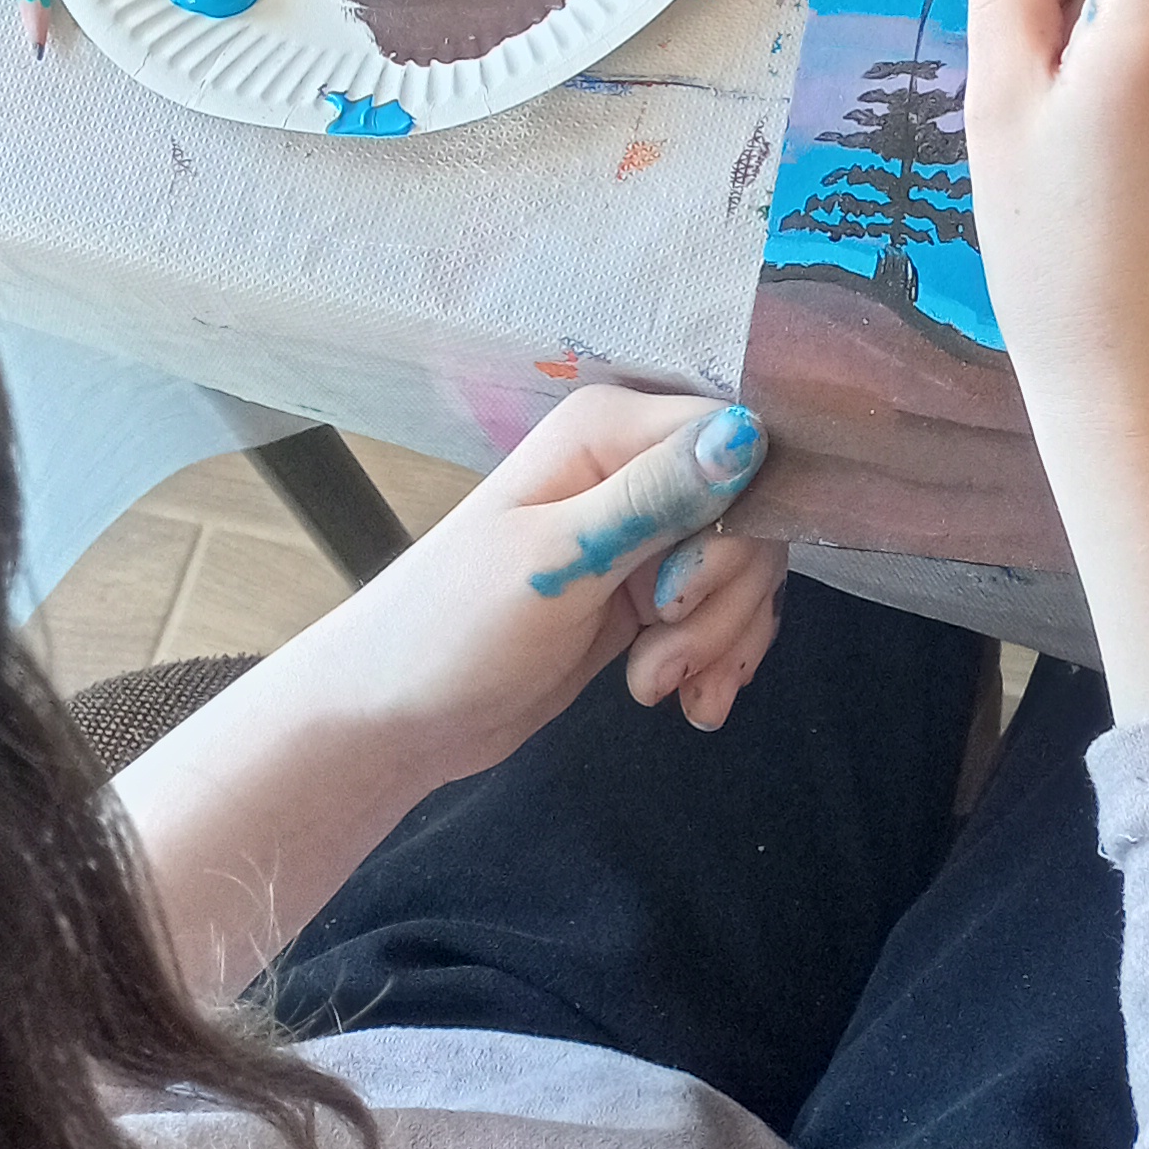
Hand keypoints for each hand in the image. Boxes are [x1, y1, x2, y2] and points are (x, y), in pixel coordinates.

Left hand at [327, 388, 786, 768]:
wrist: (397, 719)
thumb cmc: (455, 630)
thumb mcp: (554, 564)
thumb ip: (652, 499)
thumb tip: (751, 433)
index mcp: (608, 428)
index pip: (739, 442)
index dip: (734, 523)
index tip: (676, 595)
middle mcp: (635, 466)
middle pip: (750, 512)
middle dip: (723, 599)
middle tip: (661, 656)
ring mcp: (644, 531)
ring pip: (744, 567)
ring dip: (719, 638)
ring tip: (653, 686)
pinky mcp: (649, 591)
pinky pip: (724, 609)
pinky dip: (719, 656)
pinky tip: (688, 701)